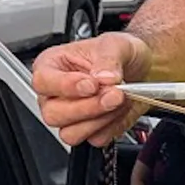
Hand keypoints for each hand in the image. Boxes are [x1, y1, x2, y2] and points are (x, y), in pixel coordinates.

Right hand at [31, 32, 151, 146]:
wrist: (141, 68)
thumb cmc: (120, 53)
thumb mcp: (115, 45)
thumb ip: (108, 60)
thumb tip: (103, 77)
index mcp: (52, 65)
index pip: (43, 81)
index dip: (66, 86)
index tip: (91, 84)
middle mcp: (55, 94)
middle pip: (53, 114)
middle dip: (88, 107)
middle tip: (113, 94)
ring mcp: (69, 116)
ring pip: (70, 133)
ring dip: (100, 119)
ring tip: (119, 100)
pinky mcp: (88, 131)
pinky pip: (94, 140)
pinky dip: (111, 127)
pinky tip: (119, 110)